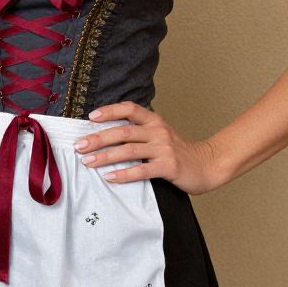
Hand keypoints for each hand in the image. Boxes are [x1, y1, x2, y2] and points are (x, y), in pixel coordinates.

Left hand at [73, 102, 225, 195]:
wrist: (208, 165)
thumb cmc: (178, 151)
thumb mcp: (160, 135)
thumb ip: (140, 131)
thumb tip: (107, 134)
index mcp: (154, 120)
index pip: (129, 109)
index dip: (110, 111)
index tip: (91, 117)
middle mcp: (158, 131)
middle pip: (123, 131)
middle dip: (98, 138)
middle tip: (79, 145)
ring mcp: (164, 149)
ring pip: (129, 150)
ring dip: (106, 156)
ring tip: (88, 162)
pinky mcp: (169, 167)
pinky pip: (142, 170)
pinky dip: (124, 174)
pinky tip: (110, 177)